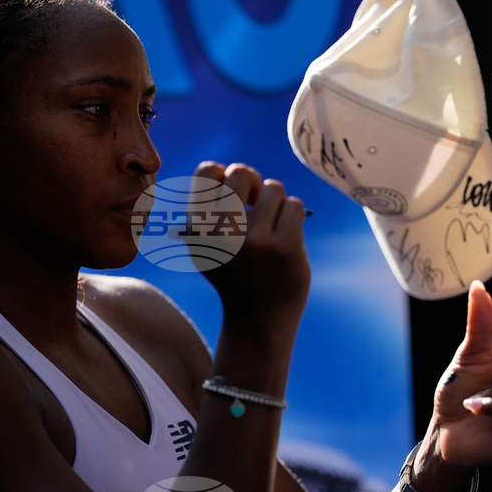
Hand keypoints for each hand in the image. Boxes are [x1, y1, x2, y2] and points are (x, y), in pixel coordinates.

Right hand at [191, 161, 310, 342]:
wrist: (258, 321)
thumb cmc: (233, 277)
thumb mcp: (204, 249)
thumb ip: (206, 212)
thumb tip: (226, 170)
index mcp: (197, 230)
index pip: (207, 172)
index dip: (223, 173)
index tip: (232, 191)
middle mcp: (222, 234)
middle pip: (242, 173)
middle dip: (253, 183)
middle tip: (256, 202)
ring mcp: (256, 242)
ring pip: (273, 188)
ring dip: (276, 201)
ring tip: (272, 223)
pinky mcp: (286, 248)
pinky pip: (293, 206)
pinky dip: (291, 215)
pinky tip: (285, 234)